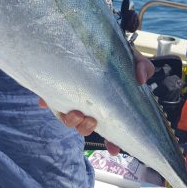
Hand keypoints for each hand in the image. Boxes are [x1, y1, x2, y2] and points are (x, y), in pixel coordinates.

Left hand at [39, 48, 154, 154]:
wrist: (89, 37)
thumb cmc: (112, 52)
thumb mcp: (131, 57)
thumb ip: (141, 66)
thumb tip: (142, 79)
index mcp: (106, 103)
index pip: (110, 129)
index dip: (112, 142)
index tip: (115, 150)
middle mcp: (88, 104)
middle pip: (85, 127)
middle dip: (86, 128)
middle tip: (90, 119)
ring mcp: (72, 98)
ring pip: (68, 119)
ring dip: (70, 120)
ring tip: (74, 113)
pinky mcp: (56, 88)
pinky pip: (49, 100)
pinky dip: (47, 102)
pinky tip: (45, 102)